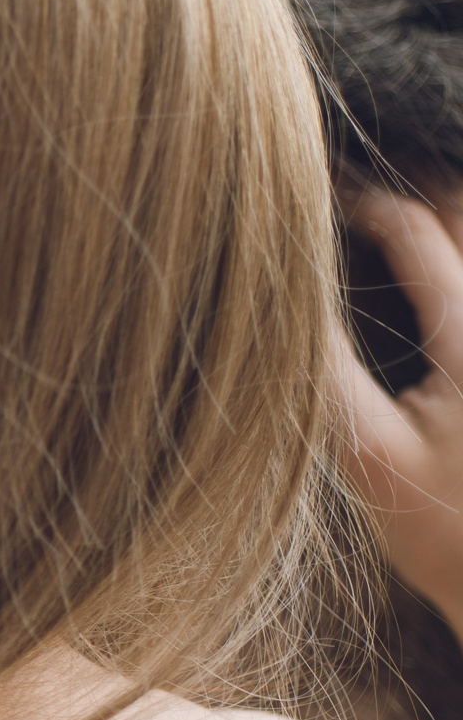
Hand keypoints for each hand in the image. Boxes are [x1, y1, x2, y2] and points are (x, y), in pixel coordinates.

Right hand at [338, 191, 462, 629]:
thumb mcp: (365, 454)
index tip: (311, 197)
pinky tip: (422, 272)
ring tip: (387, 216)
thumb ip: (323, 373)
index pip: (414, 228)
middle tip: (347, 191)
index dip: (359, 202)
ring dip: (440, 216)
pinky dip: (453, 258)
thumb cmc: (445, 530)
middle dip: (408, 189)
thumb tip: (273, 307)